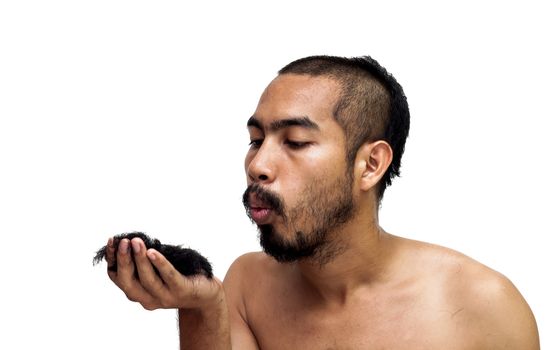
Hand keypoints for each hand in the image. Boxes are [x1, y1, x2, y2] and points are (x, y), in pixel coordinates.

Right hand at [105, 237, 222, 310]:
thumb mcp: (157, 269)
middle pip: (128, 281)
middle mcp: (147, 299)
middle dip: (124, 260)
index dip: (112, 259)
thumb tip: (132, 238)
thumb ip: (144, 260)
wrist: (206, 294)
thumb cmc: (179, 276)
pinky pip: (168, 276)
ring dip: (140, 259)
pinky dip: (159, 264)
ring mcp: (165, 297)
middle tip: (124, 241)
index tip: (112, 240)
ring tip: (137, 241)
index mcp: (138, 292)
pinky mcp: (181, 291)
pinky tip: (153, 252)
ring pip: (147, 279)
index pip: (117, 277)